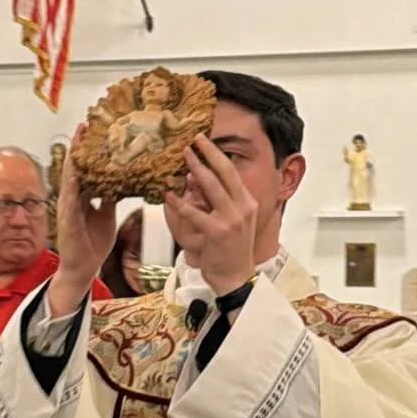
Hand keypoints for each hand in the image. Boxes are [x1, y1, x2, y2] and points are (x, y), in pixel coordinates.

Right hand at [47, 131, 118, 317]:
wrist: (84, 268)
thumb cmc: (93, 244)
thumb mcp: (107, 215)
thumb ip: (110, 198)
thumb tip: (122, 182)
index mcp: (82, 197)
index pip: (85, 169)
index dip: (88, 151)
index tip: (94, 132)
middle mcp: (72, 199)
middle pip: (75, 167)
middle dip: (79, 147)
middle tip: (84, 125)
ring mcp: (68, 207)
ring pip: (70, 177)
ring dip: (74, 157)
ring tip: (78, 138)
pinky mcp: (68, 219)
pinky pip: (71, 197)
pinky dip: (73, 183)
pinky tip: (75, 170)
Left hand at [164, 135, 258, 297]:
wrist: (236, 277)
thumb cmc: (230, 250)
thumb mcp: (229, 221)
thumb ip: (216, 201)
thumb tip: (192, 180)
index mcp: (247, 202)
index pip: (232, 172)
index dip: (216, 154)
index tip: (203, 140)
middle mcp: (243, 207)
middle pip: (225, 172)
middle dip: (207, 153)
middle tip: (192, 141)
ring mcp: (232, 220)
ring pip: (212, 187)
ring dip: (196, 169)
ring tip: (183, 158)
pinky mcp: (218, 233)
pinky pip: (195, 213)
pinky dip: (180, 203)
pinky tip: (169, 196)